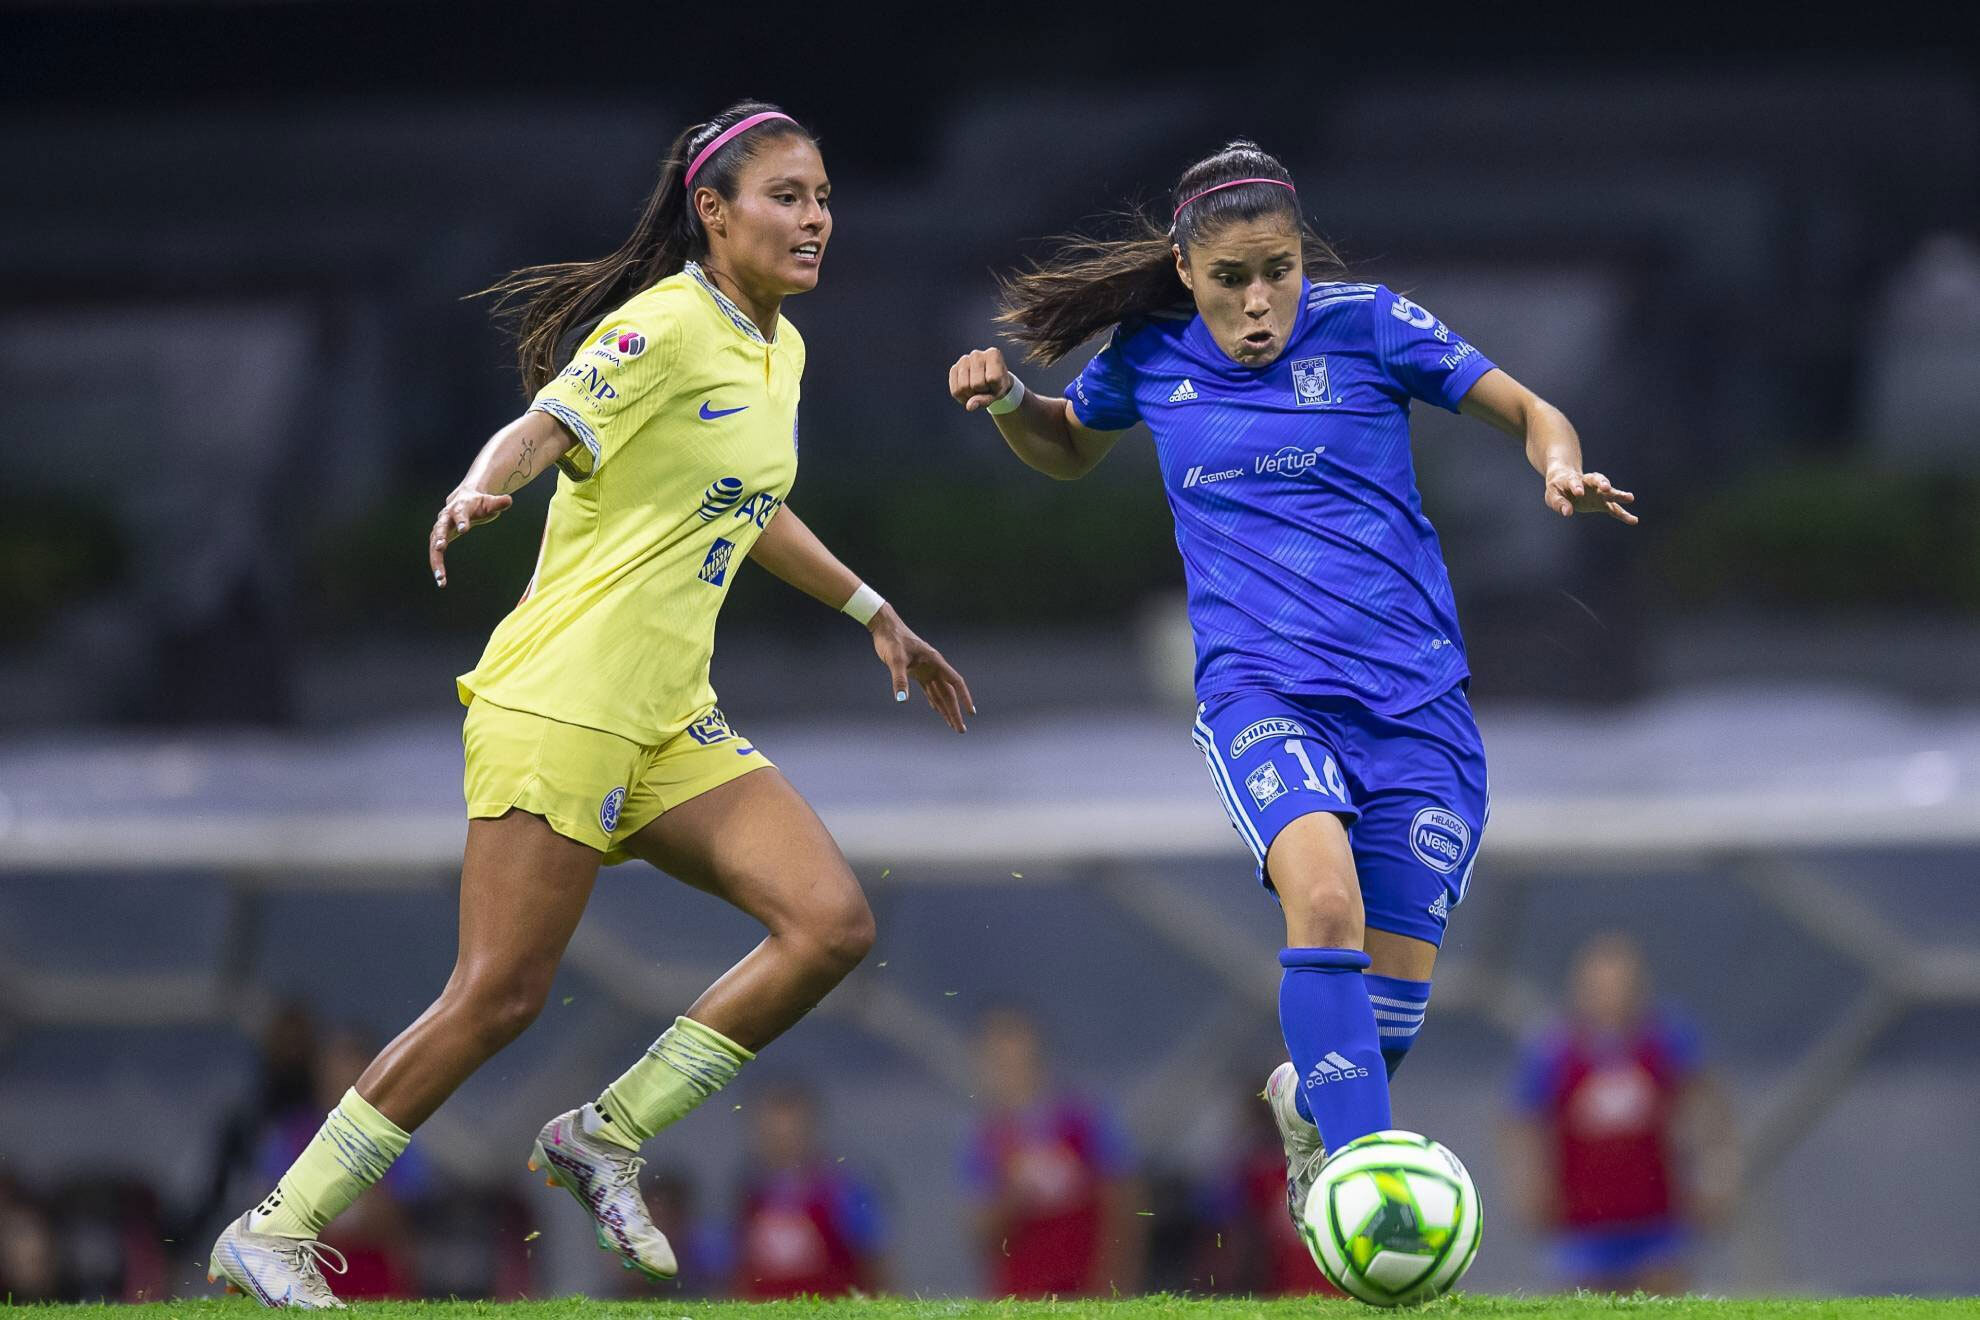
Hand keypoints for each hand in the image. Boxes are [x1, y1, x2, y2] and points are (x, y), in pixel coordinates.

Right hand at [428, 489, 513, 585]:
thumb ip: (498, 503)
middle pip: (440, 528)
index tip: (463, 530)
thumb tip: (509, 500)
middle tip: (440, 547)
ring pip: (433, 544)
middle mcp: (445, 517)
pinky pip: (435, 554)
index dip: (461, 520)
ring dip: (435, 560)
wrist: (463, 500)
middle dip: (440, 537)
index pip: (460, 513)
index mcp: (460, 507)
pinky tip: (441, 581)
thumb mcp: (490, 503)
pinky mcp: (438, 539)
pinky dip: (437, 566)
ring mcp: (440, 528)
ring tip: (440, 577)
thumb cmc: (479, 503)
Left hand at [869, 605, 974, 732]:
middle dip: (955, 712)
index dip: (964, 697)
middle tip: (961, 730)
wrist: (884, 627)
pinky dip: (934, 701)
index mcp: (935, 661)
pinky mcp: (916, 671)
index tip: (971, 712)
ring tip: (953, 725)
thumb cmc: (891, 640)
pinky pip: (929, 690)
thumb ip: (900, 680)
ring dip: (946, 709)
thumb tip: (902, 699)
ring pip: (940, 693)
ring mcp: (926, 669)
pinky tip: (938, 711)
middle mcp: (934, 666)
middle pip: (949, 693)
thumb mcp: (895, 660)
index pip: (955, 682)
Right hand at [948, 347, 1014, 411]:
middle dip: (981, 392)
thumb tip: (969, 406)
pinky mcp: (954, 368)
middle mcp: (977, 354)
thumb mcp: (997, 393)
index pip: (992, 379)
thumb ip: (985, 400)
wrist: (991, 381)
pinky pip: (955, 390)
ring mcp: (963, 360)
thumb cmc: (997, 385)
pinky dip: (962, 397)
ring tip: (977, 390)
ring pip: (963, 387)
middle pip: (976, 384)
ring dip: (970, 396)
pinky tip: (968, 392)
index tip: (996, 384)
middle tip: (985, 388)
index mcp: (993, 354)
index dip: (994, 388)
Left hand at [1543, 466, 1636, 523]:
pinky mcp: (1603, 502)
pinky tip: (1634, 520)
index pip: (1575, 482)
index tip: (1579, 493)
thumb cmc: (1558, 488)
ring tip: (1630, 497)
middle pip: (1597, 480)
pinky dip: (1623, 514)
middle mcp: (1588, 484)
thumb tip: (1567, 513)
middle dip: (1602, 483)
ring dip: (1618, 494)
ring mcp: (1598, 492)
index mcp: (1573, 480)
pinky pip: (1614, 508)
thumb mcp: (1553, 495)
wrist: (1566, 481)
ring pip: (1609, 492)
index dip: (1577, 487)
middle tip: (1606, 487)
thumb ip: (1559, 503)